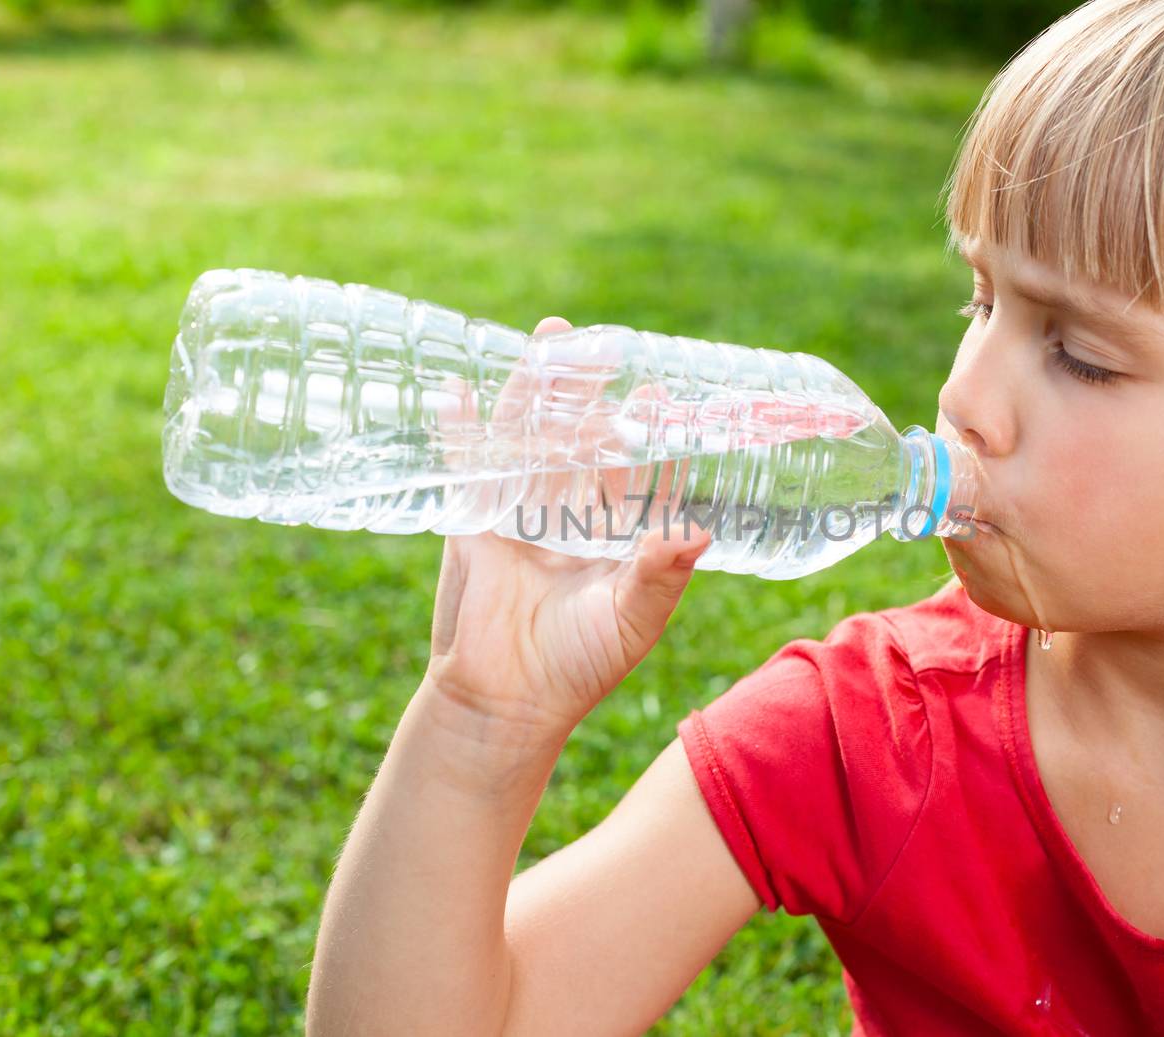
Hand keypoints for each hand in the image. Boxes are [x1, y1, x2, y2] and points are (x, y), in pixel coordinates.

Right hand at [420, 317, 712, 777]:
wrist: (504, 704)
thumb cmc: (578, 668)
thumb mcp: (631, 620)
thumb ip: (662, 574)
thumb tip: (702, 530)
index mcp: (617, 535)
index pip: (638, 471)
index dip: (650, 433)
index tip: (661, 392)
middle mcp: (572, 515)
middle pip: (583, 439)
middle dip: (591, 392)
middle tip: (604, 344)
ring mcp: (521, 514)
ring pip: (530, 437)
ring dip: (536, 390)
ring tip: (549, 337)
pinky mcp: (474, 523)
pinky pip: (468, 467)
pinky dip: (462, 431)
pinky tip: (461, 389)